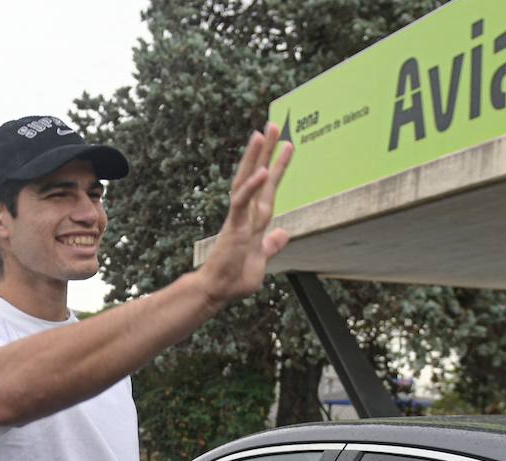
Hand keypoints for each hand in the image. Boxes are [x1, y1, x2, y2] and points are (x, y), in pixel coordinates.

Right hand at [198, 123, 293, 308]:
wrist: (218, 291)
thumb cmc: (235, 278)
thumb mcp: (261, 261)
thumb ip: (272, 245)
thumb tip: (284, 233)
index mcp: (255, 220)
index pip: (269, 188)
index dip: (278, 167)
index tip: (287, 146)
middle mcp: (246, 214)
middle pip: (257, 176)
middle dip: (266, 151)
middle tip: (274, 124)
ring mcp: (239, 218)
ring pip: (247, 181)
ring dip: (255, 157)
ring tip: (262, 133)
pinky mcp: (234, 227)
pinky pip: (242, 203)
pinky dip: (252, 187)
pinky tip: (261, 171)